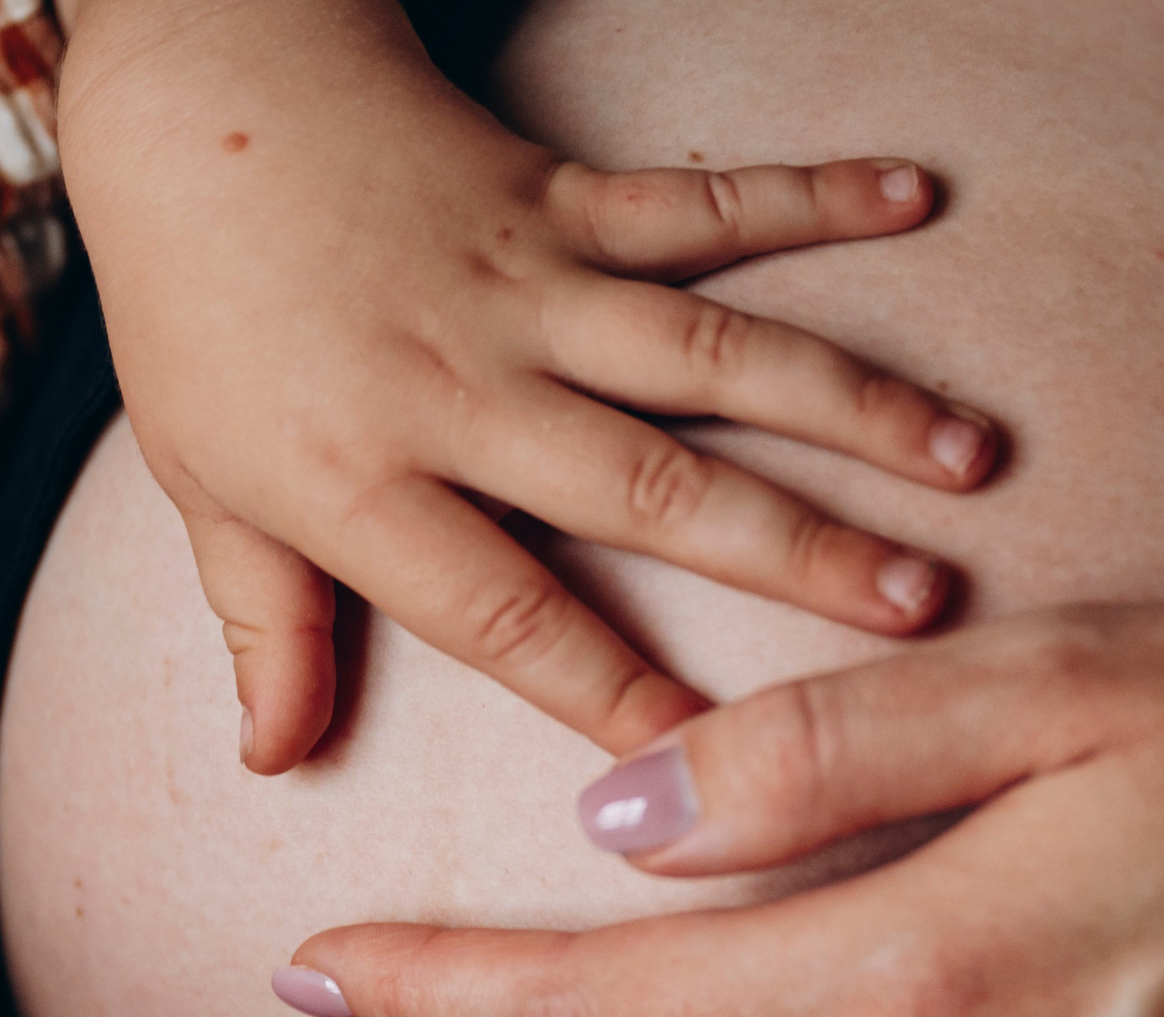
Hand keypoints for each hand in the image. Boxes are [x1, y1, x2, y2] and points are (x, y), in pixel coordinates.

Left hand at [60, 0, 998, 772]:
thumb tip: (279, 763)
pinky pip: (699, 201)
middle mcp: (462, 389)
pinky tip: (915, 195)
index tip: (708, 774)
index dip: (606, 696)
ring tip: (969, 458)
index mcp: (364, 481)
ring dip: (847, 402)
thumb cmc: (197, 312)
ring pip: (706, 353)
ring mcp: (524, 288)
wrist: (194, 95)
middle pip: (648, 487)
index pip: (503, 615)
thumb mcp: (203, 488)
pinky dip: (809, 196)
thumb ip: (268, 627)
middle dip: (795, 552)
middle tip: (921, 614)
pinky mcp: (562, 199)